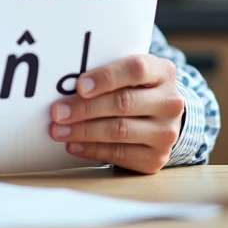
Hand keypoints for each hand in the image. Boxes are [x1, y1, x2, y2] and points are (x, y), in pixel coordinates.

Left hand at [48, 54, 184, 174]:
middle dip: (84, 108)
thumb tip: (64, 85)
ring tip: (59, 130)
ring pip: (119, 130)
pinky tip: (74, 145)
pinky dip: (92, 150)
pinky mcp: (157, 158)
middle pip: (123, 103)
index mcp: (163, 72)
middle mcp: (170, 102)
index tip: (79, 86)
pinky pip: (119, 154)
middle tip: (57, 112)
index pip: (136, 69)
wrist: (161, 119)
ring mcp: (166, 132)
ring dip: (83, 131)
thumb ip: (107, 74)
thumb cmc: (135, 89)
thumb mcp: (130, 74)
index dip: (106, 77)